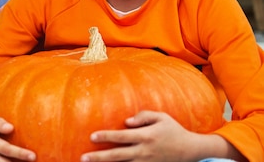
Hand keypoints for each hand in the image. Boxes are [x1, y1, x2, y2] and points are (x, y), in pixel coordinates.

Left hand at [80, 111, 199, 161]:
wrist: (191, 151)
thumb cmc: (173, 130)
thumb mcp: (161, 117)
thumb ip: (143, 116)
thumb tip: (126, 122)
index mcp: (146, 136)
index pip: (121, 137)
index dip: (106, 137)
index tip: (92, 136)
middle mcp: (144, 151)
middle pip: (117, 156)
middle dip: (99, 157)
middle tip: (83, 157)